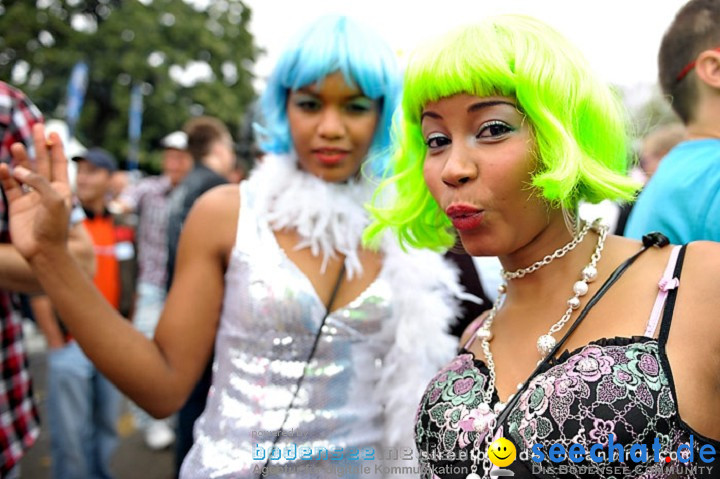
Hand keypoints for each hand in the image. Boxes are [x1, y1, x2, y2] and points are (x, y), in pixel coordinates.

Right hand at [0, 123, 72, 261]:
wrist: (43, 251)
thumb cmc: (54, 227)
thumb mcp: (54, 201)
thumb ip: (38, 182)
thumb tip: (18, 169)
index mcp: (62, 189)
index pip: (59, 163)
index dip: (56, 148)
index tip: (53, 132)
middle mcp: (47, 191)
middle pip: (42, 163)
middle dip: (39, 145)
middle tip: (36, 126)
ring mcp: (32, 198)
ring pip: (24, 172)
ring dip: (20, 158)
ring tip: (15, 145)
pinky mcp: (17, 206)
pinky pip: (10, 186)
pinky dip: (5, 176)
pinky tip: (3, 167)